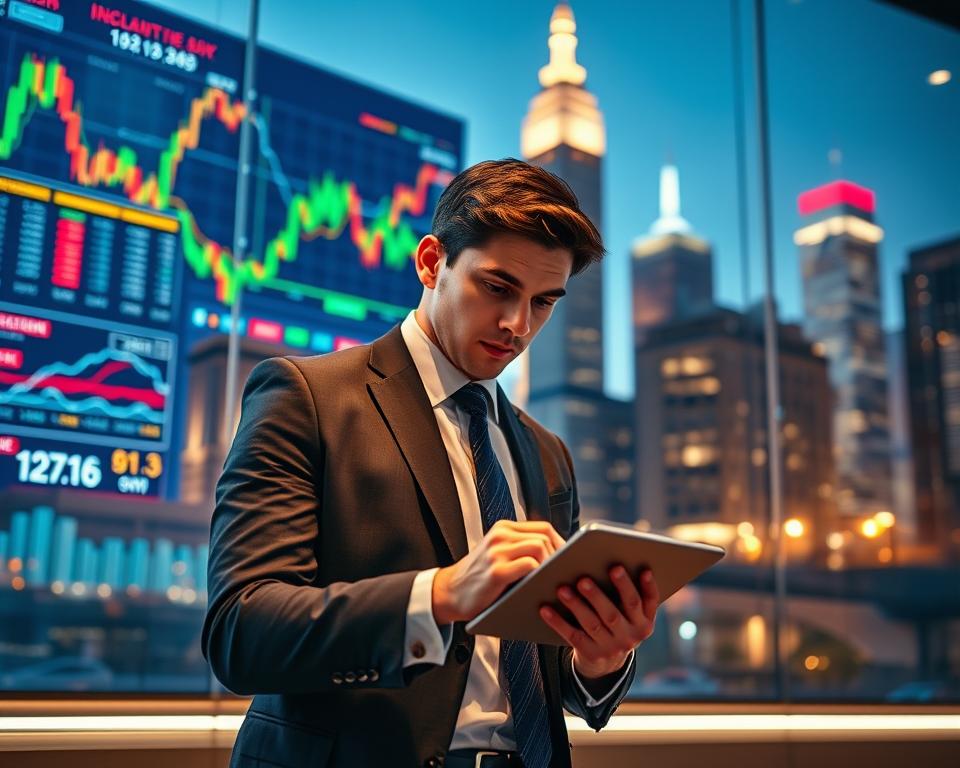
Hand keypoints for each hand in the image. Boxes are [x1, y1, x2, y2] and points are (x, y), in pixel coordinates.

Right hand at [432, 520, 564, 624]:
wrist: (449, 592)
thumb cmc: (479, 579)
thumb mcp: (498, 554)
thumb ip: (520, 549)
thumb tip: (560, 556)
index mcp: (503, 529)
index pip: (543, 528)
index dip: (561, 544)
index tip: (568, 561)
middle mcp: (500, 535)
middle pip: (545, 536)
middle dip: (560, 556)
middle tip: (564, 574)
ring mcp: (497, 552)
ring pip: (540, 547)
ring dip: (551, 565)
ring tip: (554, 580)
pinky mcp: (496, 571)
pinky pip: (529, 565)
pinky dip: (539, 575)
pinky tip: (540, 586)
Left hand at [539, 566, 658, 679]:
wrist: (607, 663)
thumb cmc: (615, 622)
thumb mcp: (628, 612)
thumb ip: (625, 591)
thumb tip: (606, 558)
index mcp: (644, 622)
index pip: (647, 601)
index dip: (648, 585)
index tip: (643, 569)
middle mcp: (632, 637)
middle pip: (614, 613)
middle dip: (598, 595)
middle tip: (583, 578)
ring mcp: (612, 648)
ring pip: (592, 624)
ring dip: (576, 605)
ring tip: (562, 588)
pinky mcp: (592, 654)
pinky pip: (572, 636)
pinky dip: (558, 622)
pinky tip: (545, 608)